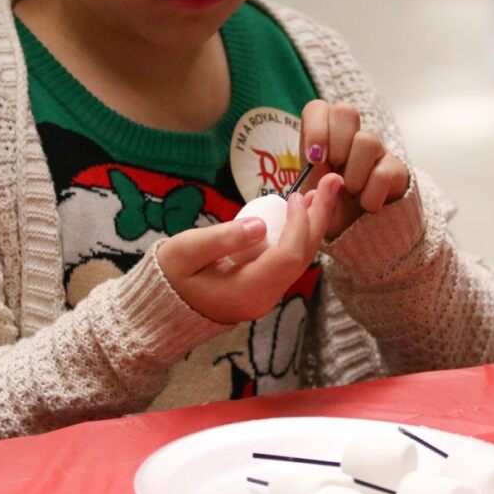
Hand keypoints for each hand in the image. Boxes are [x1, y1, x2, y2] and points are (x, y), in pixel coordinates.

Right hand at [158, 175, 340, 323]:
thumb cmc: (168, 278)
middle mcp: (264, 298)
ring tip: (321, 192)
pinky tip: (298, 211)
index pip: (287, 256)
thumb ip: (222, 238)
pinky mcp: (262, 288)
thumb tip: (260, 223)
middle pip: (302, 257)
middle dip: (319, 218)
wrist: (160, 312)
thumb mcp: (185, 253)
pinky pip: (287, 260)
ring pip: (299, 259)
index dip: (298, 223)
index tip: (296, 195)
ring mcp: (265, 295)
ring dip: (311, 224)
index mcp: (247, 292)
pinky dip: (297, 234)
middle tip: (333, 182)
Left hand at [300, 100, 409, 238]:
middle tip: (334, 172)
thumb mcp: (310, 199)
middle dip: (336, 145)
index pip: (317, 109)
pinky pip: (384, 172)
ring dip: (354, 174)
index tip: (315, 159)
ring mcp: (375, 150)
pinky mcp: (395, 169)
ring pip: (367, 140)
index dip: (316, 129)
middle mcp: (350, 137)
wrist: (356, 232)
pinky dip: (371, 195)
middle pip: (345, 112)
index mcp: (323, 138)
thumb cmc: (329, 208)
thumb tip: (325, 172)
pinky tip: (367, 204)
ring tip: (351, 192)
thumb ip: (310, 184)